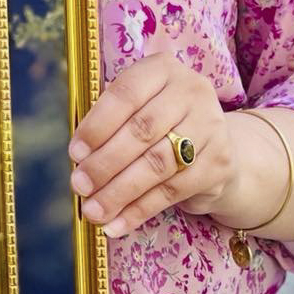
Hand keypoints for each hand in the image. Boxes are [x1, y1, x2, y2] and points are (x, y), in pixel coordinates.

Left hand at [68, 52, 237, 237]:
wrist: (214, 144)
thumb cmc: (158, 121)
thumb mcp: (136, 107)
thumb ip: (109, 123)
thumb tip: (79, 158)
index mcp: (162, 68)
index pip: (126, 94)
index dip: (97, 125)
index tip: (74, 152)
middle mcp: (192, 91)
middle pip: (141, 131)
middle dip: (105, 163)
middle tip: (79, 185)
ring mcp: (211, 126)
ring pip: (157, 164)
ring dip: (119, 192)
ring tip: (93, 211)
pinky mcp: (219, 163)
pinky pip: (172, 191)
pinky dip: (140, 210)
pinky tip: (116, 224)